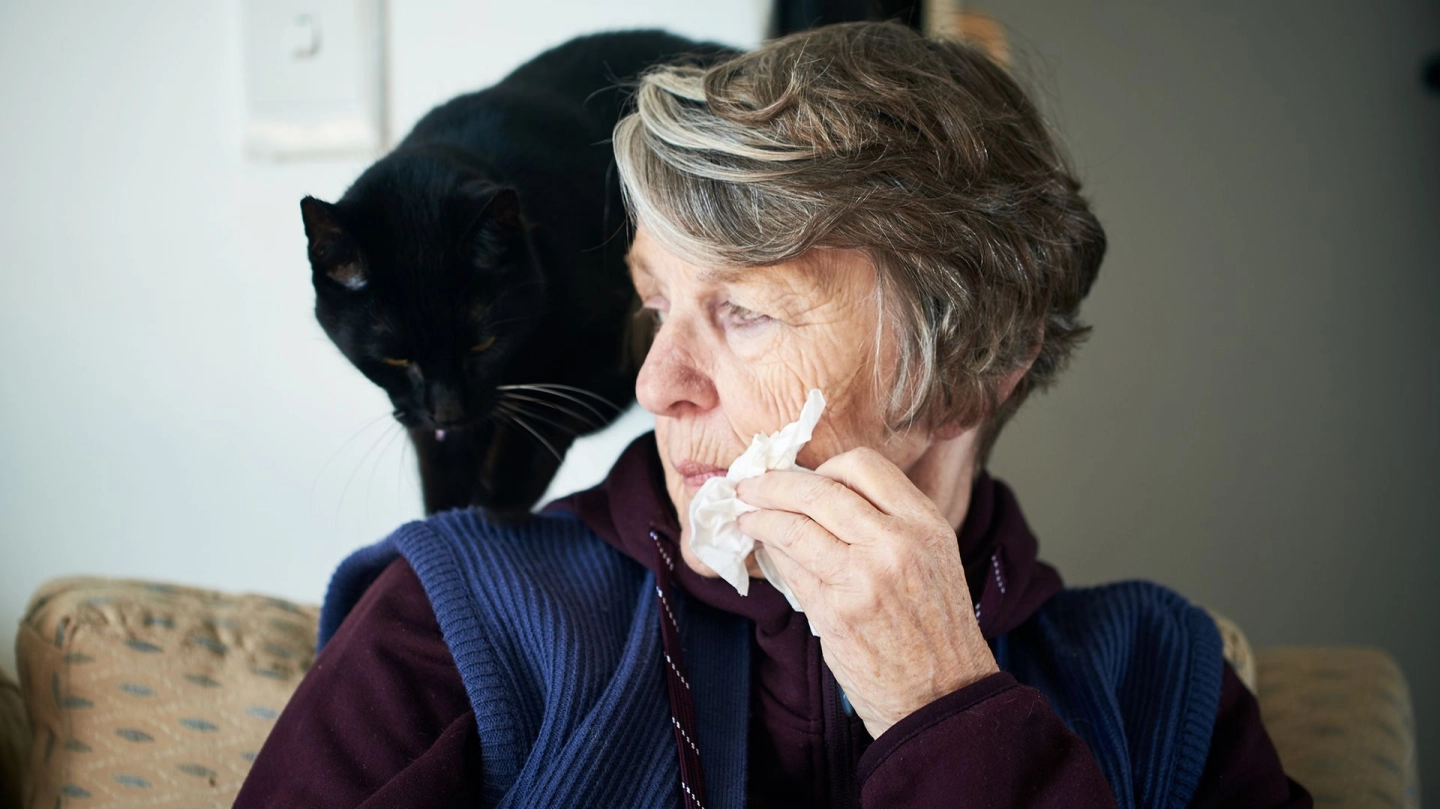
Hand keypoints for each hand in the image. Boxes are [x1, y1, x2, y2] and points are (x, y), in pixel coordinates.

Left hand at [734, 447, 997, 738]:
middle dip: (772, 484)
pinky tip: (765, 554)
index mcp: (924, 522)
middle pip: (817, 491)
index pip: (862, 465)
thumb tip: (819, 494)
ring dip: (759, 519)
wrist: (945, 693)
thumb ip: (887, 523)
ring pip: (794, 528)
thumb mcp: (931, 557)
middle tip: (748, 487)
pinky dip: (772, 556)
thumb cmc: (934, 627)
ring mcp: (863, 577)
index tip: (802, 476)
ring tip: (746, 519)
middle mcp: (896, 543)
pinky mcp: (836, 612)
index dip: (823, 467)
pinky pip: (791, 570)